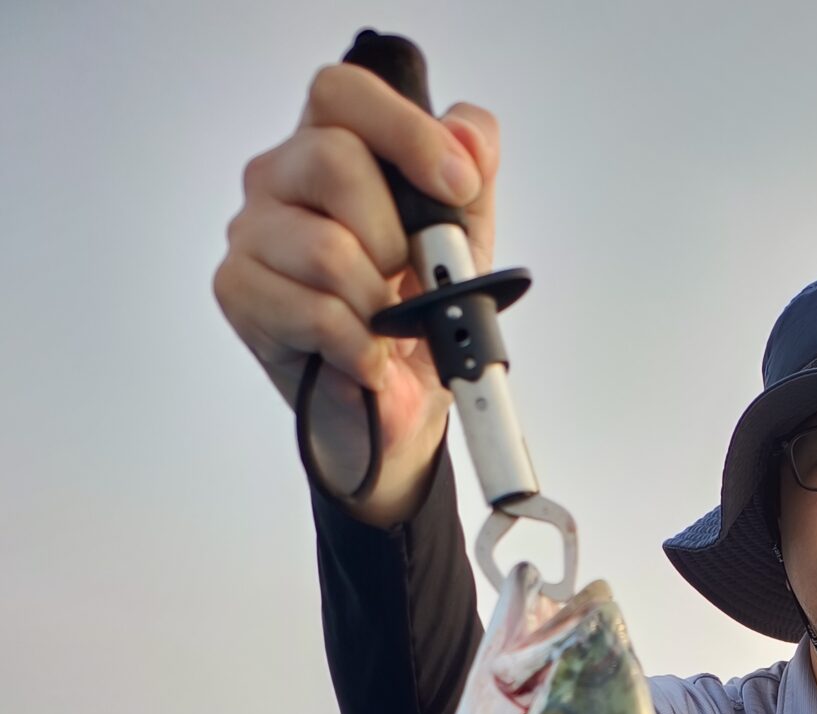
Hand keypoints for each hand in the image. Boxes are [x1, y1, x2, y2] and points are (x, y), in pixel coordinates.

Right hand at [213, 61, 500, 523]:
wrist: (399, 412)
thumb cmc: (420, 320)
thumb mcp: (464, 241)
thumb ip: (472, 173)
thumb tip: (466, 140)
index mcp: (329, 146)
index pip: (343, 93)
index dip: (404, 131)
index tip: (456, 186)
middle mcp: (279, 178)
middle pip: (334, 161)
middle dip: (394, 236)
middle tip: (408, 281)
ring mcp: (252, 234)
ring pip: (327, 247)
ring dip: (378, 304)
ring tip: (384, 329)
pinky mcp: (239, 293)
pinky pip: (316, 311)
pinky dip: (359, 346)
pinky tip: (365, 359)